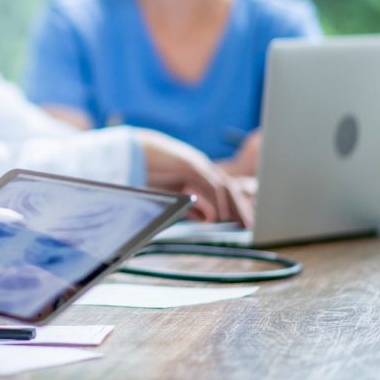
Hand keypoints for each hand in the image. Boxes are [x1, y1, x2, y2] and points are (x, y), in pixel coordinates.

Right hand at [139, 130, 253, 227]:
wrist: (129, 152)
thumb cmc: (147, 172)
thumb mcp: (172, 193)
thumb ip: (190, 205)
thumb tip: (209, 218)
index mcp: (198, 174)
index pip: (224, 191)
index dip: (236, 207)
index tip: (243, 223)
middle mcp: (202, 167)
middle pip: (229, 189)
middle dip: (241, 208)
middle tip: (250, 226)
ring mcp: (198, 165)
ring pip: (224, 187)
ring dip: (235, 206)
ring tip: (243, 223)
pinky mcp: (191, 165)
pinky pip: (210, 184)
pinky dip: (218, 201)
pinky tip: (222, 215)